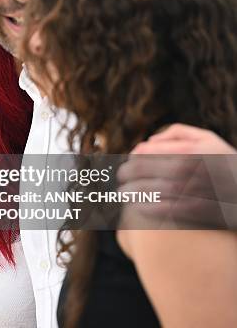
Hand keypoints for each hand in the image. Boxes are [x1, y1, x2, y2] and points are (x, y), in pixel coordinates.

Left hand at [118, 124, 236, 228]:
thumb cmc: (225, 164)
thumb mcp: (208, 139)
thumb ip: (177, 133)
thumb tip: (149, 140)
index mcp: (185, 150)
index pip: (142, 152)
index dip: (130, 158)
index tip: (128, 162)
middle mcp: (182, 171)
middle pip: (136, 171)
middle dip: (123, 174)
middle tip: (120, 177)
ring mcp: (184, 192)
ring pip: (140, 191)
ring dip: (126, 192)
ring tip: (123, 192)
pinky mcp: (186, 212)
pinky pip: (152, 209)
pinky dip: (139, 206)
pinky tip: (136, 206)